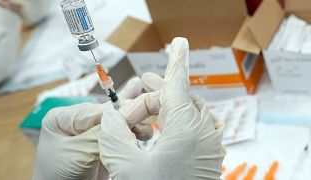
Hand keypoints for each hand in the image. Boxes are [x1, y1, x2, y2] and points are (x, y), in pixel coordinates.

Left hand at [32, 76, 159, 179]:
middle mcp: (77, 122)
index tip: (135, 115)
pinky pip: (118, 136)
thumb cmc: (58, 176)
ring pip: (115, 124)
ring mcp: (90, 134)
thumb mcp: (78, 152)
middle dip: (127, 119)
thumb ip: (99, 134)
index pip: (95, 109)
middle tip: (143, 123)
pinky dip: (130, 136)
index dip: (117, 113)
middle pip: (108, 115)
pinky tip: (141, 135)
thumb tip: (121, 117)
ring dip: (131, 126)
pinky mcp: (101, 145)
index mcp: (64, 117)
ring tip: (144, 132)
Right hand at [99, 37, 225, 179]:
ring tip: (146, 102)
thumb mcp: (124, 164)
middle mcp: (205, 132)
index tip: (179, 43)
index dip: (175, 61)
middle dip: (157, 89)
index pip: (177, 84)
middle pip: (180, 97)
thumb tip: (111, 117)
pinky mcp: (208, 154)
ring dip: (166, 104)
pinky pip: (193, 125)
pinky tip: (161, 124)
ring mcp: (210, 144)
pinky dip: (175, 119)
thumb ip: (113, 133)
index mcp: (187, 128)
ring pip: (188, 111)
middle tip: (139, 85)